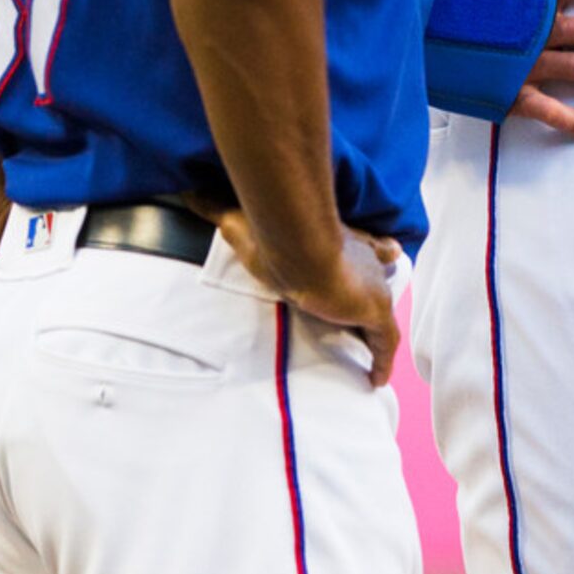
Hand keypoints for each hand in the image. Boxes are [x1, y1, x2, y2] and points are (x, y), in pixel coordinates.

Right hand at [186, 199, 402, 385]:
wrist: (300, 247)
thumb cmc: (276, 233)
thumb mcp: (241, 220)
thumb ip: (216, 207)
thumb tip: (187, 194)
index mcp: (338, 239)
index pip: (364, 244)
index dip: (374, 251)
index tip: (383, 254)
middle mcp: (361, 261)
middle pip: (379, 278)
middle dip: (376, 291)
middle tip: (369, 313)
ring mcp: (371, 286)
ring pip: (381, 314)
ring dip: (376, 332)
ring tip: (371, 354)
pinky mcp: (375, 311)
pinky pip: (385, 343)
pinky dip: (383, 360)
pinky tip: (376, 379)